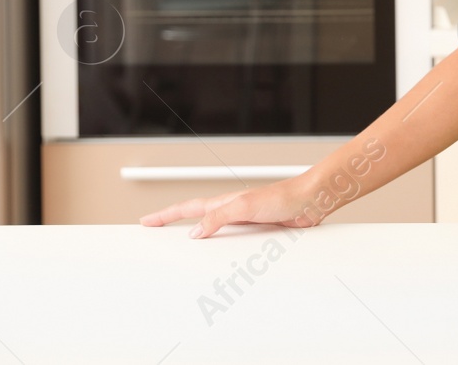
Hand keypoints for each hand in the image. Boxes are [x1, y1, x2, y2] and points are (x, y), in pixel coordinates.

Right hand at [139, 173, 333, 238]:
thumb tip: (195, 233)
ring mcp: (244, 222)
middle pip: (197, 221)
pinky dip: (225, 252)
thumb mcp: (244, 206)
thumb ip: (218, 218)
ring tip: (182, 251)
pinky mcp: (258, 233)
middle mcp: (231, 211)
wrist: (310, 201)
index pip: (187, 209)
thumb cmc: (282, 196)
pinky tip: (224, 261)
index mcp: (224, 203)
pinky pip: (235, 245)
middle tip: (156, 233)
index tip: (146, 221)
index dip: (165, 216)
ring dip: (201, 242)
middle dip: (175, 227)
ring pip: (215, 234)